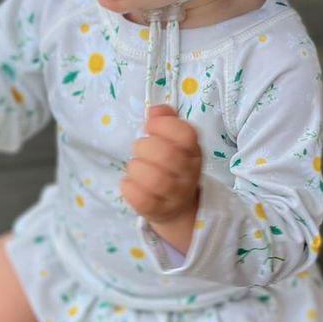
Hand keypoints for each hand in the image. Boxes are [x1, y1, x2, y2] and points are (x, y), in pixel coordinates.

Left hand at [120, 104, 201, 221]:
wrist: (176, 205)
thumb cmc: (171, 166)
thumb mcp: (174, 141)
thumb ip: (165, 121)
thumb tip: (154, 111)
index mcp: (193, 151)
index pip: (186, 134)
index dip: (163, 126)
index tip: (150, 127)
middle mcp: (188, 174)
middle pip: (168, 155)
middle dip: (145, 147)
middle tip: (140, 150)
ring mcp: (175, 195)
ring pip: (155, 179)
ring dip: (137, 168)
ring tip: (135, 167)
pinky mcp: (157, 211)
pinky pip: (141, 199)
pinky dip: (129, 187)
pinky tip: (129, 183)